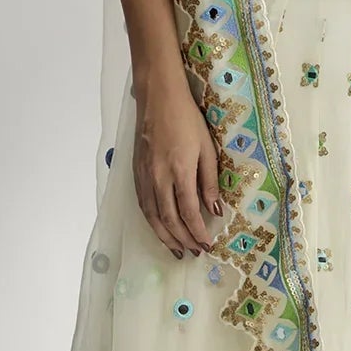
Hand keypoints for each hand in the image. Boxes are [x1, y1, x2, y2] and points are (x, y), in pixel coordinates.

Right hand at [133, 74, 223, 259]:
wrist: (158, 98)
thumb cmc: (187, 120)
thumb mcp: (207, 149)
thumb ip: (209, 182)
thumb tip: (215, 210)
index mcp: (179, 172)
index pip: (188, 212)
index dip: (198, 232)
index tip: (207, 244)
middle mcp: (158, 178)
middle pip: (169, 219)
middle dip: (182, 240)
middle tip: (194, 253)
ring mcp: (144, 176)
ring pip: (152, 216)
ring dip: (164, 236)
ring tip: (176, 250)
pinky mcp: (136, 172)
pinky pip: (143, 204)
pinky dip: (151, 221)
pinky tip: (159, 228)